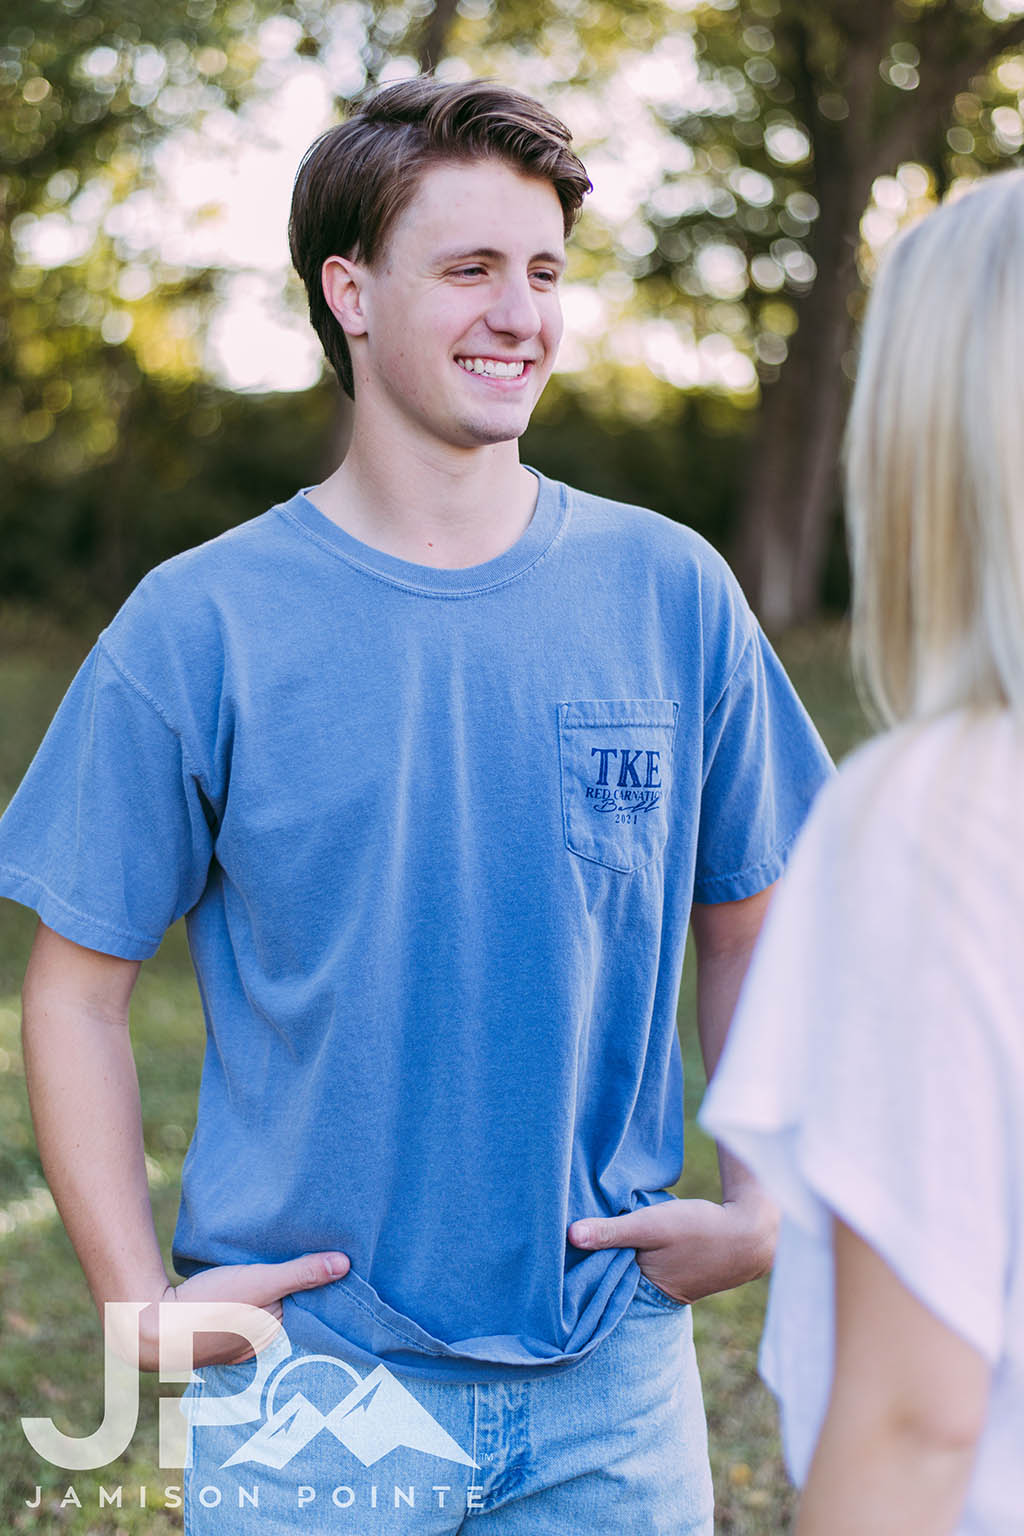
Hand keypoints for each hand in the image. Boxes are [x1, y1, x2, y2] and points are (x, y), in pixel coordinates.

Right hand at [133, 1250, 349, 1370]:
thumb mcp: (261, 1281)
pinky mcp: (216, 1334)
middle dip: (301, 1295)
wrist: (152, 1324)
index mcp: (276, 1336)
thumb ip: (301, 1273)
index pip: (311, 1313)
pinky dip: (250, 1303)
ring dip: (273, 1297)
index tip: (339, 1268)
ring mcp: (236, 1344)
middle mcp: (260, 1347)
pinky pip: (243, 1318)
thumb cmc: (210, 1305)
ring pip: (265, 1315)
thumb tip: (346, 1264)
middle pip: (289, 1314)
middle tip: (315, 1263)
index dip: (324, 1292)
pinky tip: (249, 1287)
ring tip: (284, 1270)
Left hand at [568, 1196, 775, 1304]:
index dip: (578, 1267)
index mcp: (641, 1290)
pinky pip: (642, 1261)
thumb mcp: (651, 1225)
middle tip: (566, 1238)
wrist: (751, 1234)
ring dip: (613, 1252)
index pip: (597, 1282)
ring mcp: (664, 1283)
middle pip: (610, 1276)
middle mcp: (650, 1294)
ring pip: (626, 1267)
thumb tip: (570, 1236)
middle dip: (594, 1260)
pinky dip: (631, 1250)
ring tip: (589, 1233)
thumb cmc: (699, 1230)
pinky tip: (624, 1232)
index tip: (555, 1252)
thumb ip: (612, 1231)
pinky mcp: (674, 1270)